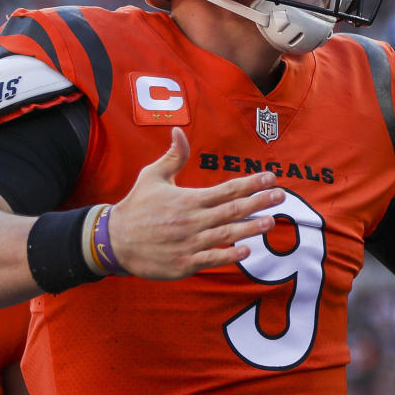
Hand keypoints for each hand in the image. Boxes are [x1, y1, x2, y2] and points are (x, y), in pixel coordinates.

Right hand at [107, 127, 284, 279]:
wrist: (114, 240)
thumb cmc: (136, 207)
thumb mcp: (152, 176)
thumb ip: (173, 156)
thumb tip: (179, 131)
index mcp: (188, 199)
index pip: (227, 189)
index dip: (251, 183)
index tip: (270, 177)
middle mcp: (193, 220)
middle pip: (233, 210)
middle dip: (259, 202)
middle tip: (280, 196)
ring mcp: (189, 243)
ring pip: (227, 235)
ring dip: (251, 228)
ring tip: (271, 222)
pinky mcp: (184, 263)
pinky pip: (211, 259)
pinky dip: (229, 255)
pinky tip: (246, 251)